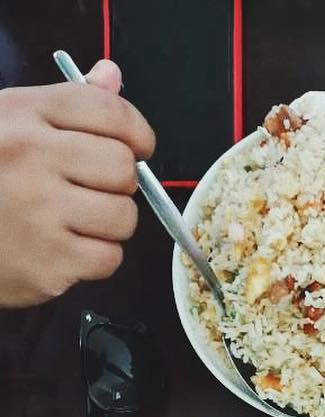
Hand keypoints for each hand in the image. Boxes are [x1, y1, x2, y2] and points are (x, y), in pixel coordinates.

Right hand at [0, 60, 153, 307]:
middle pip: (122, 167)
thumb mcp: (11, 125)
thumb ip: (65, 106)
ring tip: (77, 221)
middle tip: (93, 190)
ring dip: (111, 224)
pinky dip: (96, 259)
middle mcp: (30, 155)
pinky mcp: (49, 259)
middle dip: (119, 184)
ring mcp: (39, 209)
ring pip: (123, 216)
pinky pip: (109, 258)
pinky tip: (67, 249)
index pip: (109, 111)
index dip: (137, 132)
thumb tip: (111, 75)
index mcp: (23, 113)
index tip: (138, 147)